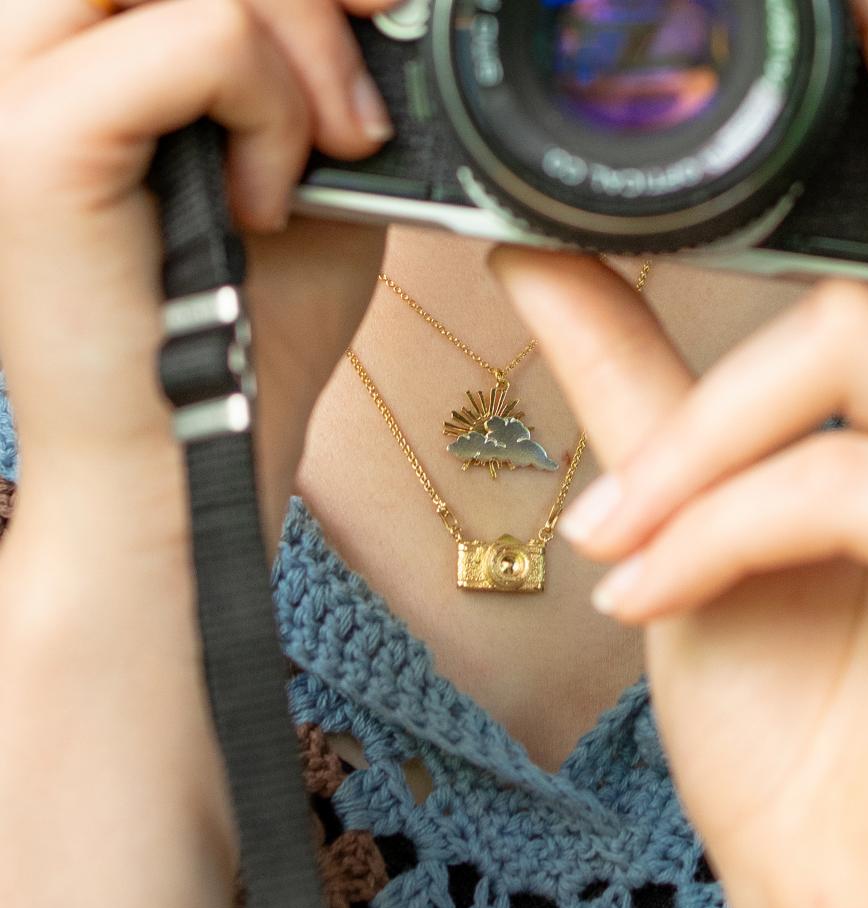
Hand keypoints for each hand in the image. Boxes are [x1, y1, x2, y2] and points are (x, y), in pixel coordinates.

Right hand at [0, 0, 395, 555]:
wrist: (197, 453)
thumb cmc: (250, 331)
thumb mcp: (311, 182)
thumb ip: (320, 81)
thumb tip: (382, 10)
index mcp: (87, 52)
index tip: (381, 4)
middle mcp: (32, 47)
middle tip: (366, 95)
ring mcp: (20, 85)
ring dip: (301, 47)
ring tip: (328, 159)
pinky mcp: (40, 142)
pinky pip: (198, 43)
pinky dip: (273, 115)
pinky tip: (268, 208)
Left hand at [491, 2, 867, 907]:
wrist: (849, 903)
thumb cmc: (793, 732)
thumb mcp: (694, 528)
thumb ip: (641, 386)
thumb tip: (550, 258)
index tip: (864, 2)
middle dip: (859, 148)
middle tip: (724, 106)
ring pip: (848, 351)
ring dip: (692, 447)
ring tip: (610, 541)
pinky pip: (845, 478)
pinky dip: (719, 525)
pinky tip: (647, 593)